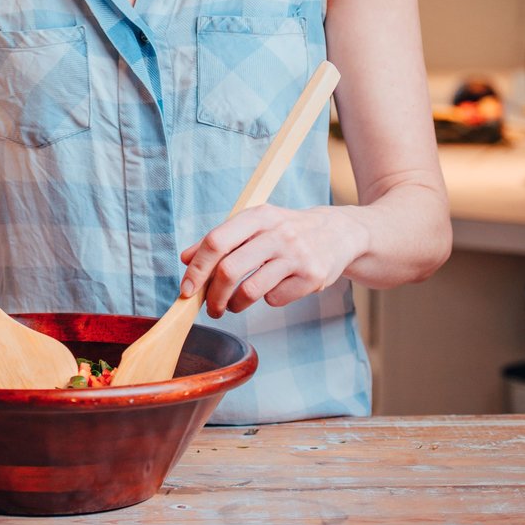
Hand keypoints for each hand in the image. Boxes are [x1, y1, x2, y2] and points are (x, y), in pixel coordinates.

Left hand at [178, 204, 368, 316]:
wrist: (339, 233)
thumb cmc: (286, 230)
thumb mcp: (255, 224)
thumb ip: (220, 239)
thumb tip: (185, 258)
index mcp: (258, 216)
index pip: (216, 241)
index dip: (197, 269)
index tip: (187, 289)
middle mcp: (277, 233)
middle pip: (229, 270)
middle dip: (213, 296)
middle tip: (210, 308)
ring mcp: (297, 255)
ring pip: (250, 290)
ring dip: (234, 305)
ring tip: (233, 305)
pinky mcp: (312, 277)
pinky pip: (275, 299)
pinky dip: (268, 300)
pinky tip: (272, 290)